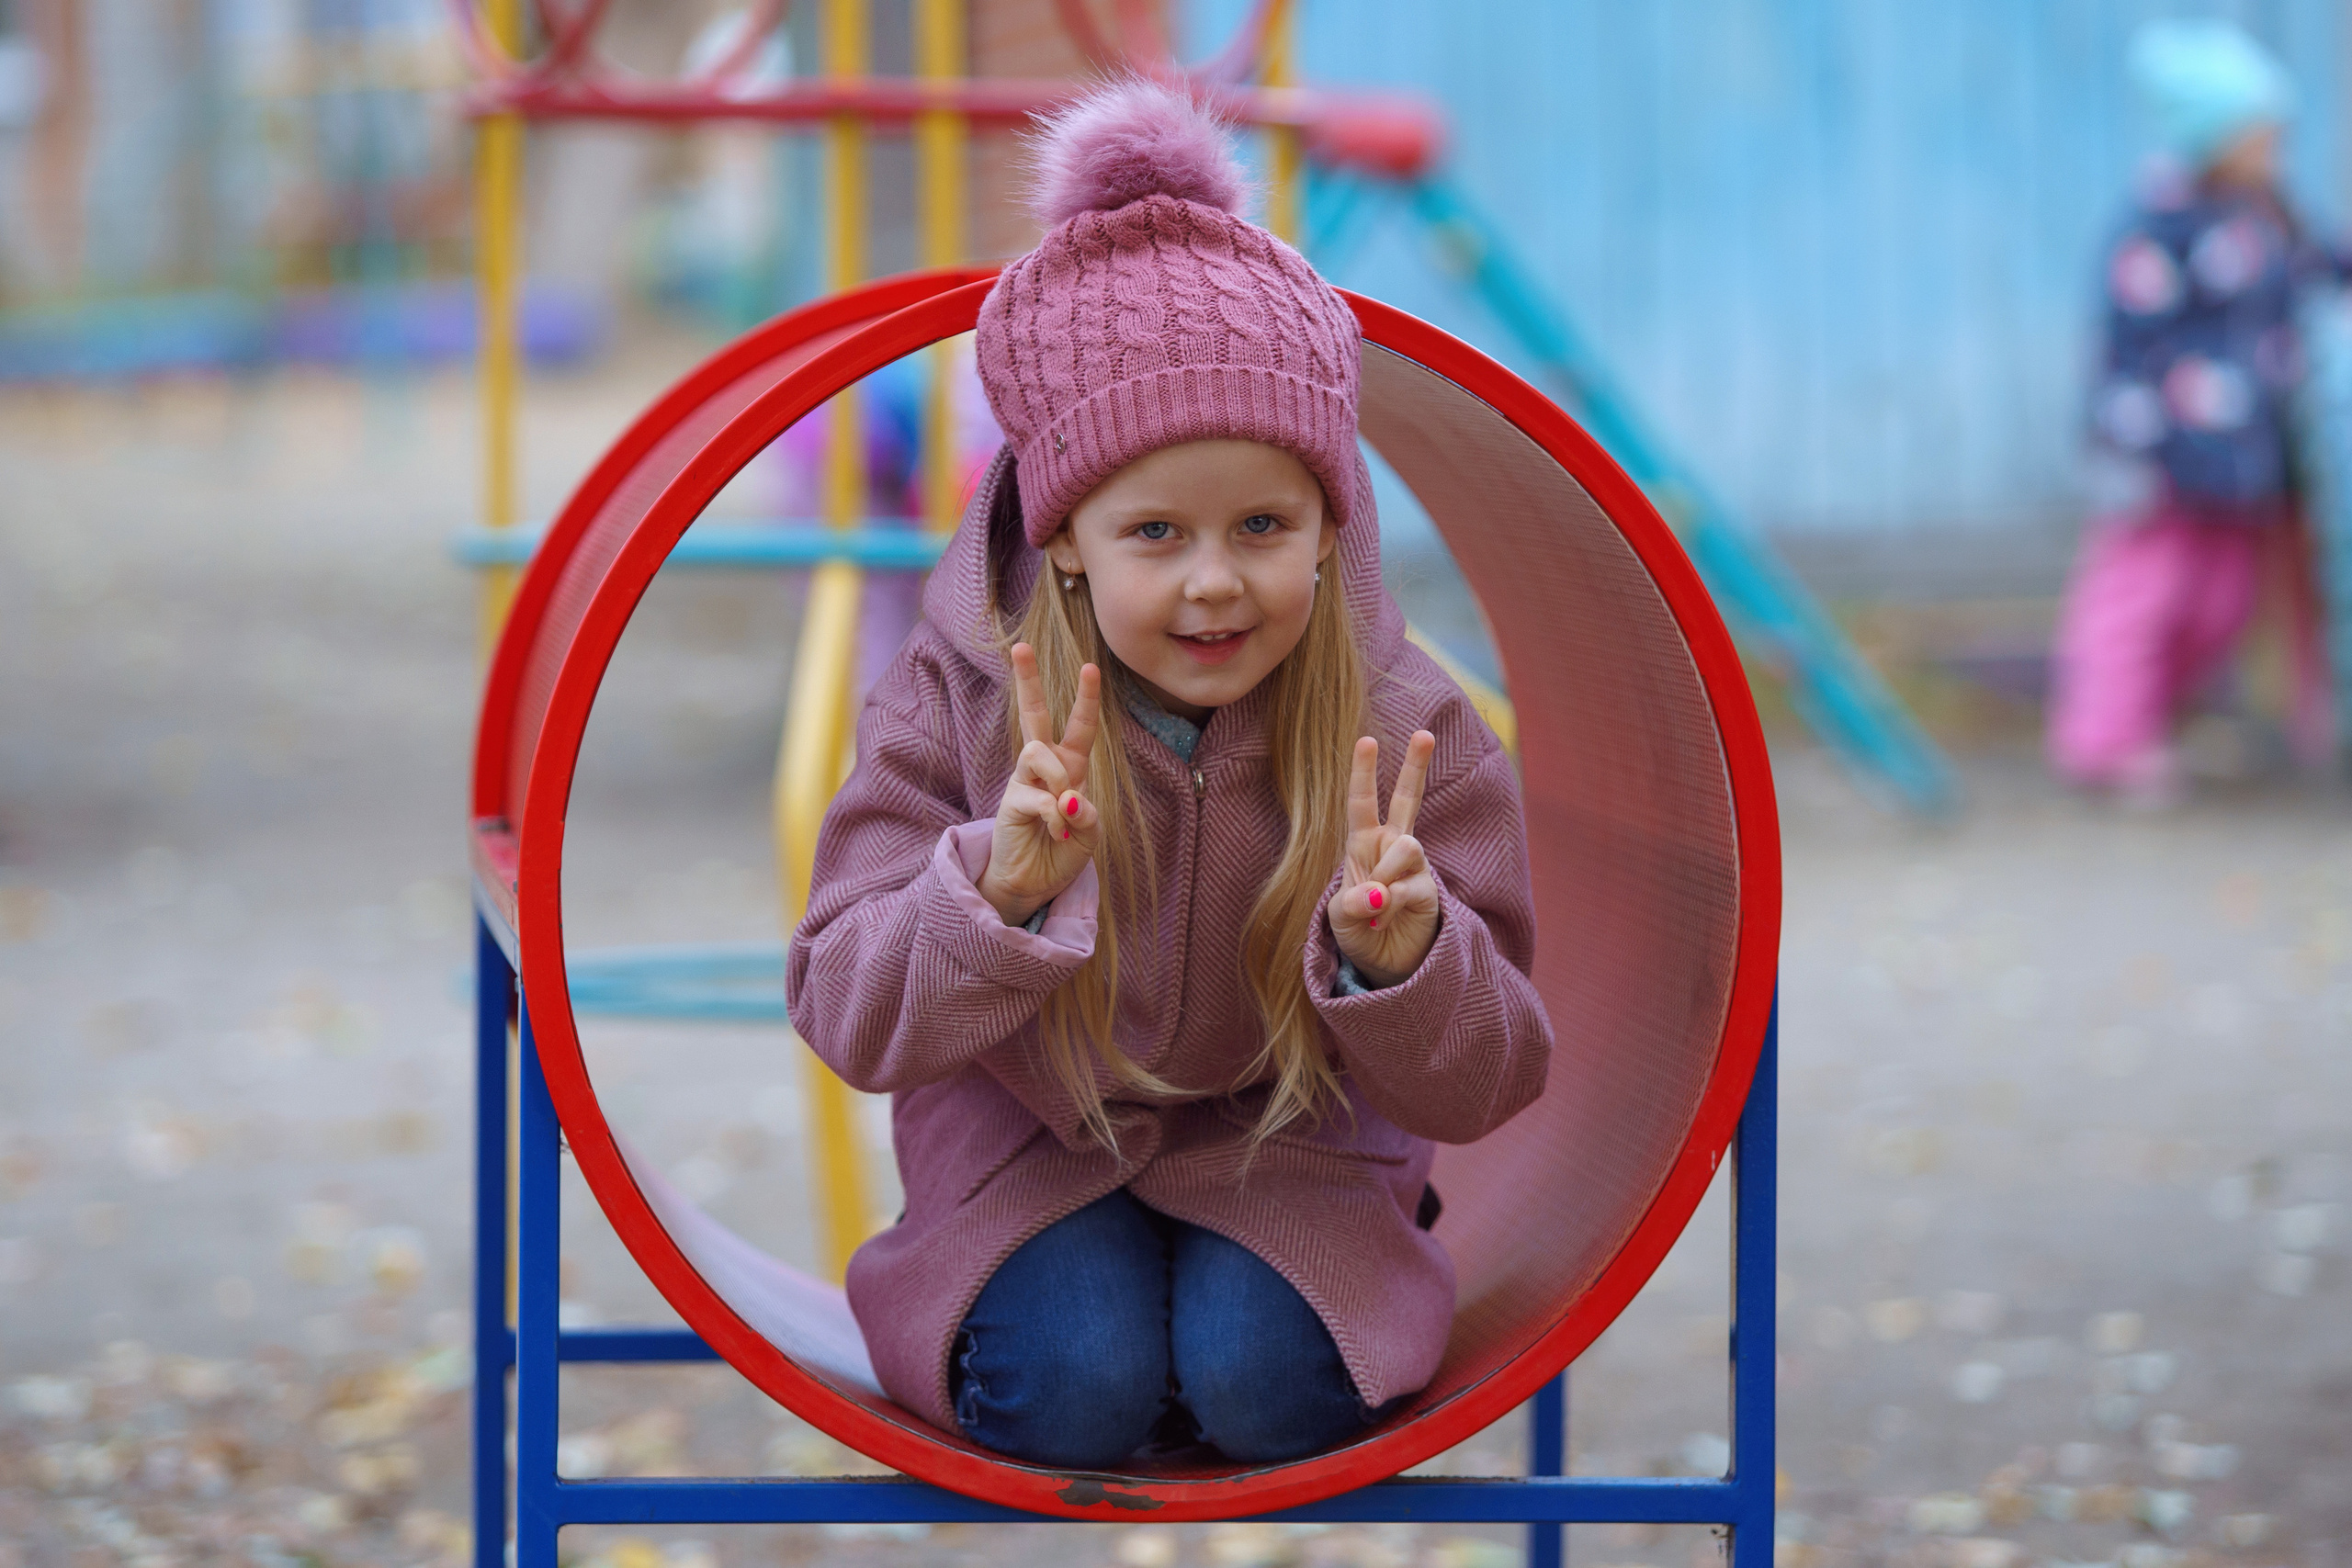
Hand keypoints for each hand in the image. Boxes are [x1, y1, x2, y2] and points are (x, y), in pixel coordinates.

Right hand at [976, 644, 1102, 925]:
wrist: (1033, 884)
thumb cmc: (1062, 852)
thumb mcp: (1090, 834)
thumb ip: (1087, 814)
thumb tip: (1070, 799)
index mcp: (1070, 766)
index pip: (1080, 726)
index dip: (1086, 697)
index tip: (1090, 666)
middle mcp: (1044, 767)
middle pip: (1033, 714)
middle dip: (1028, 680)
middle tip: (1020, 646)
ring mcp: (1024, 782)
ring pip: (1037, 751)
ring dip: (1058, 777)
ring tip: (1064, 809)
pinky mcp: (1010, 802)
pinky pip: (1036, 796)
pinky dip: (1054, 815)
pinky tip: (1057, 832)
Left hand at [1328, 730, 1438, 986]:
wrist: (1385, 965)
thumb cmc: (1359, 932)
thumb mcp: (1341, 917)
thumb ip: (1353, 902)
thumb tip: (1377, 893)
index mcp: (1363, 844)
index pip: (1362, 802)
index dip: (1363, 772)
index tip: (1367, 740)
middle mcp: (1391, 848)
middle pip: (1406, 799)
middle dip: (1415, 766)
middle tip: (1424, 733)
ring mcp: (1413, 867)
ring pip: (1407, 847)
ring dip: (1386, 875)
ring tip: (1375, 906)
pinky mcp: (1428, 890)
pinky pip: (1410, 886)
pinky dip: (1390, 906)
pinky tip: (1383, 921)